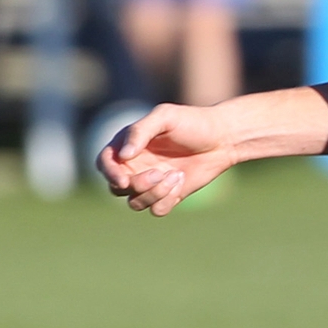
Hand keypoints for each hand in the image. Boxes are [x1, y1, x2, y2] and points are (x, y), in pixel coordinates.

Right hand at [97, 102, 238, 214]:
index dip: (110, 174)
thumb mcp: (165, 117)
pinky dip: (167, 200)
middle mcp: (135, 166)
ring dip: (154, 194)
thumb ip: (140, 132)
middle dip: (138, 185)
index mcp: (127, 145)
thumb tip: (123, 155)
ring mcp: (150, 183)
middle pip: (117, 188)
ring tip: (176, 176)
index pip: (105, 164)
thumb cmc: (192, 122)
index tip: (124, 180)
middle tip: (160, 173)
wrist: (222, 139)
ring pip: (135, 202)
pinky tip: (181, 182)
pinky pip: (156, 210)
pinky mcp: (168, 196)